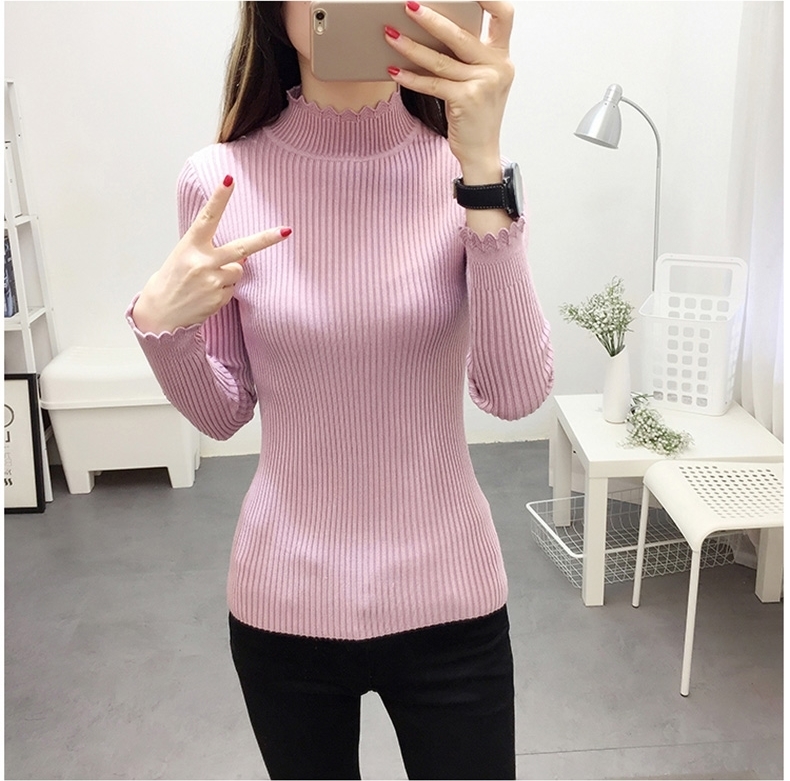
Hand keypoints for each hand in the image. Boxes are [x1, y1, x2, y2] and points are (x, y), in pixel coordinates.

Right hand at [133, 177, 290, 333]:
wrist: (160, 314)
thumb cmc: (173, 280)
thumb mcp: (184, 257)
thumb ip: (210, 251)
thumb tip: (243, 257)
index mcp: (190, 245)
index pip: (208, 217)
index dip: (219, 198)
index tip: (229, 179)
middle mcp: (202, 262)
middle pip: (242, 248)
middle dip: (266, 239)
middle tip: (287, 231)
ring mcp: (212, 281)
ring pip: (238, 270)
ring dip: (227, 275)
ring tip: (205, 282)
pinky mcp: (219, 298)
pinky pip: (232, 289)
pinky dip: (223, 291)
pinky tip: (205, 295)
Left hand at [384, 1, 514, 182]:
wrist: (481, 152)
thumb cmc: (476, 116)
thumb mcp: (481, 81)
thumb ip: (469, 57)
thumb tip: (435, 29)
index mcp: (502, 57)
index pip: (503, 15)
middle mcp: (497, 67)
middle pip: (461, 34)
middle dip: (432, 18)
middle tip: (408, 5)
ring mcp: (483, 84)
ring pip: (440, 60)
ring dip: (411, 46)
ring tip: (390, 35)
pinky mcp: (466, 100)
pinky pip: (432, 84)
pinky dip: (411, 77)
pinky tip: (394, 70)